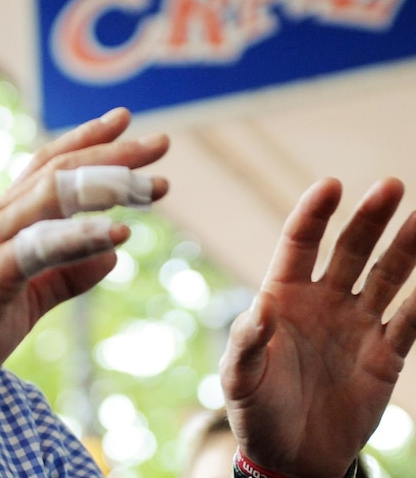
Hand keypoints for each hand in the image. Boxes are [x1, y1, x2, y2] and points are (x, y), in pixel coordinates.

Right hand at [0, 108, 168, 396]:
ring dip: (107, 185)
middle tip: (161, 143)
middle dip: (113, 153)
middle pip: (59, 170)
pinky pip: (42, 246)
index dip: (87, 141)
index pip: (48, 167)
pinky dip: (82, 236)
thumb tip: (113, 255)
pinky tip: (120, 232)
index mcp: (4, 221)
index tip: (125, 122)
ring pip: (52, 194)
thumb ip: (68, 273)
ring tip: (152, 186)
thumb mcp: (31, 297)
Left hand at [221, 177, 415, 477]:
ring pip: (385, 277)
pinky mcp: (384, 356)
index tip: (331, 186)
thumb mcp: (239, 378)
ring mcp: (356, 326)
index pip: (300, 244)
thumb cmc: (255, 410)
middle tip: (390, 186)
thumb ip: (246, 343)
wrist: (290, 457)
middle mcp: (323, 302)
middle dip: (368, 219)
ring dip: (405, 249)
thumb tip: (260, 309)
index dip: (314, 214)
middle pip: (349, 250)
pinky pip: (409, 323)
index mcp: (282, 296)